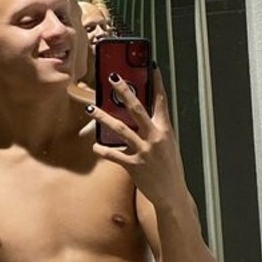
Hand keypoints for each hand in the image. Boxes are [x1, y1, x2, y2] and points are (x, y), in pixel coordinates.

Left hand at [87, 68, 186, 207]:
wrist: (171, 194)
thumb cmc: (170, 169)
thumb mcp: (168, 145)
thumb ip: (156, 130)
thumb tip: (142, 117)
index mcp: (166, 130)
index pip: (161, 102)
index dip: (157, 83)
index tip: (152, 67)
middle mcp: (155, 138)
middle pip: (137, 109)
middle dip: (124, 92)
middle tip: (113, 78)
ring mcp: (144, 151)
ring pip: (120, 128)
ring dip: (103, 117)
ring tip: (90, 108)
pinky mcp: (133, 165)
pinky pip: (114, 154)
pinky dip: (103, 150)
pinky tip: (94, 146)